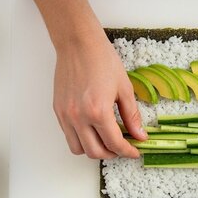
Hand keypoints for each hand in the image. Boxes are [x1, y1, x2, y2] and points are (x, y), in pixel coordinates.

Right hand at [33, 0, 146, 158]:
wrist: (78, 43)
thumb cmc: (102, 60)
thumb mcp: (124, 88)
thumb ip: (132, 116)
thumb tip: (140, 135)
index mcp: (98, 111)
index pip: (114, 143)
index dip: (127, 151)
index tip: (134, 151)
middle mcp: (79, 117)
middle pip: (95, 152)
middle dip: (112, 154)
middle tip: (123, 147)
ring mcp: (66, 115)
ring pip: (78, 149)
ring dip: (94, 149)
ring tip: (106, 140)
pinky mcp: (58, 110)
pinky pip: (69, 135)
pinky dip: (81, 139)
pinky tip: (93, 129)